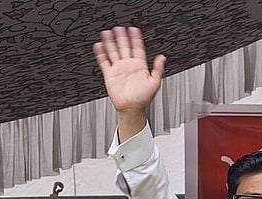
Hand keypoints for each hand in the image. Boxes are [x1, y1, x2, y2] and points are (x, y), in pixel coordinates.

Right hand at [92, 26, 165, 140]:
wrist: (131, 108)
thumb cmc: (143, 98)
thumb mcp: (155, 83)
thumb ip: (158, 69)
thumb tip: (162, 57)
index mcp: (140, 66)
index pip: (137, 48)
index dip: (135, 39)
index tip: (133, 29)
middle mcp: (129, 65)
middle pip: (124, 47)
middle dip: (122, 37)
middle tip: (119, 27)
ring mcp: (119, 69)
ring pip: (113, 52)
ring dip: (110, 42)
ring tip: (107, 32)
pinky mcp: (110, 74)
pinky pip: (104, 62)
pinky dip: (101, 54)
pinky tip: (99, 45)